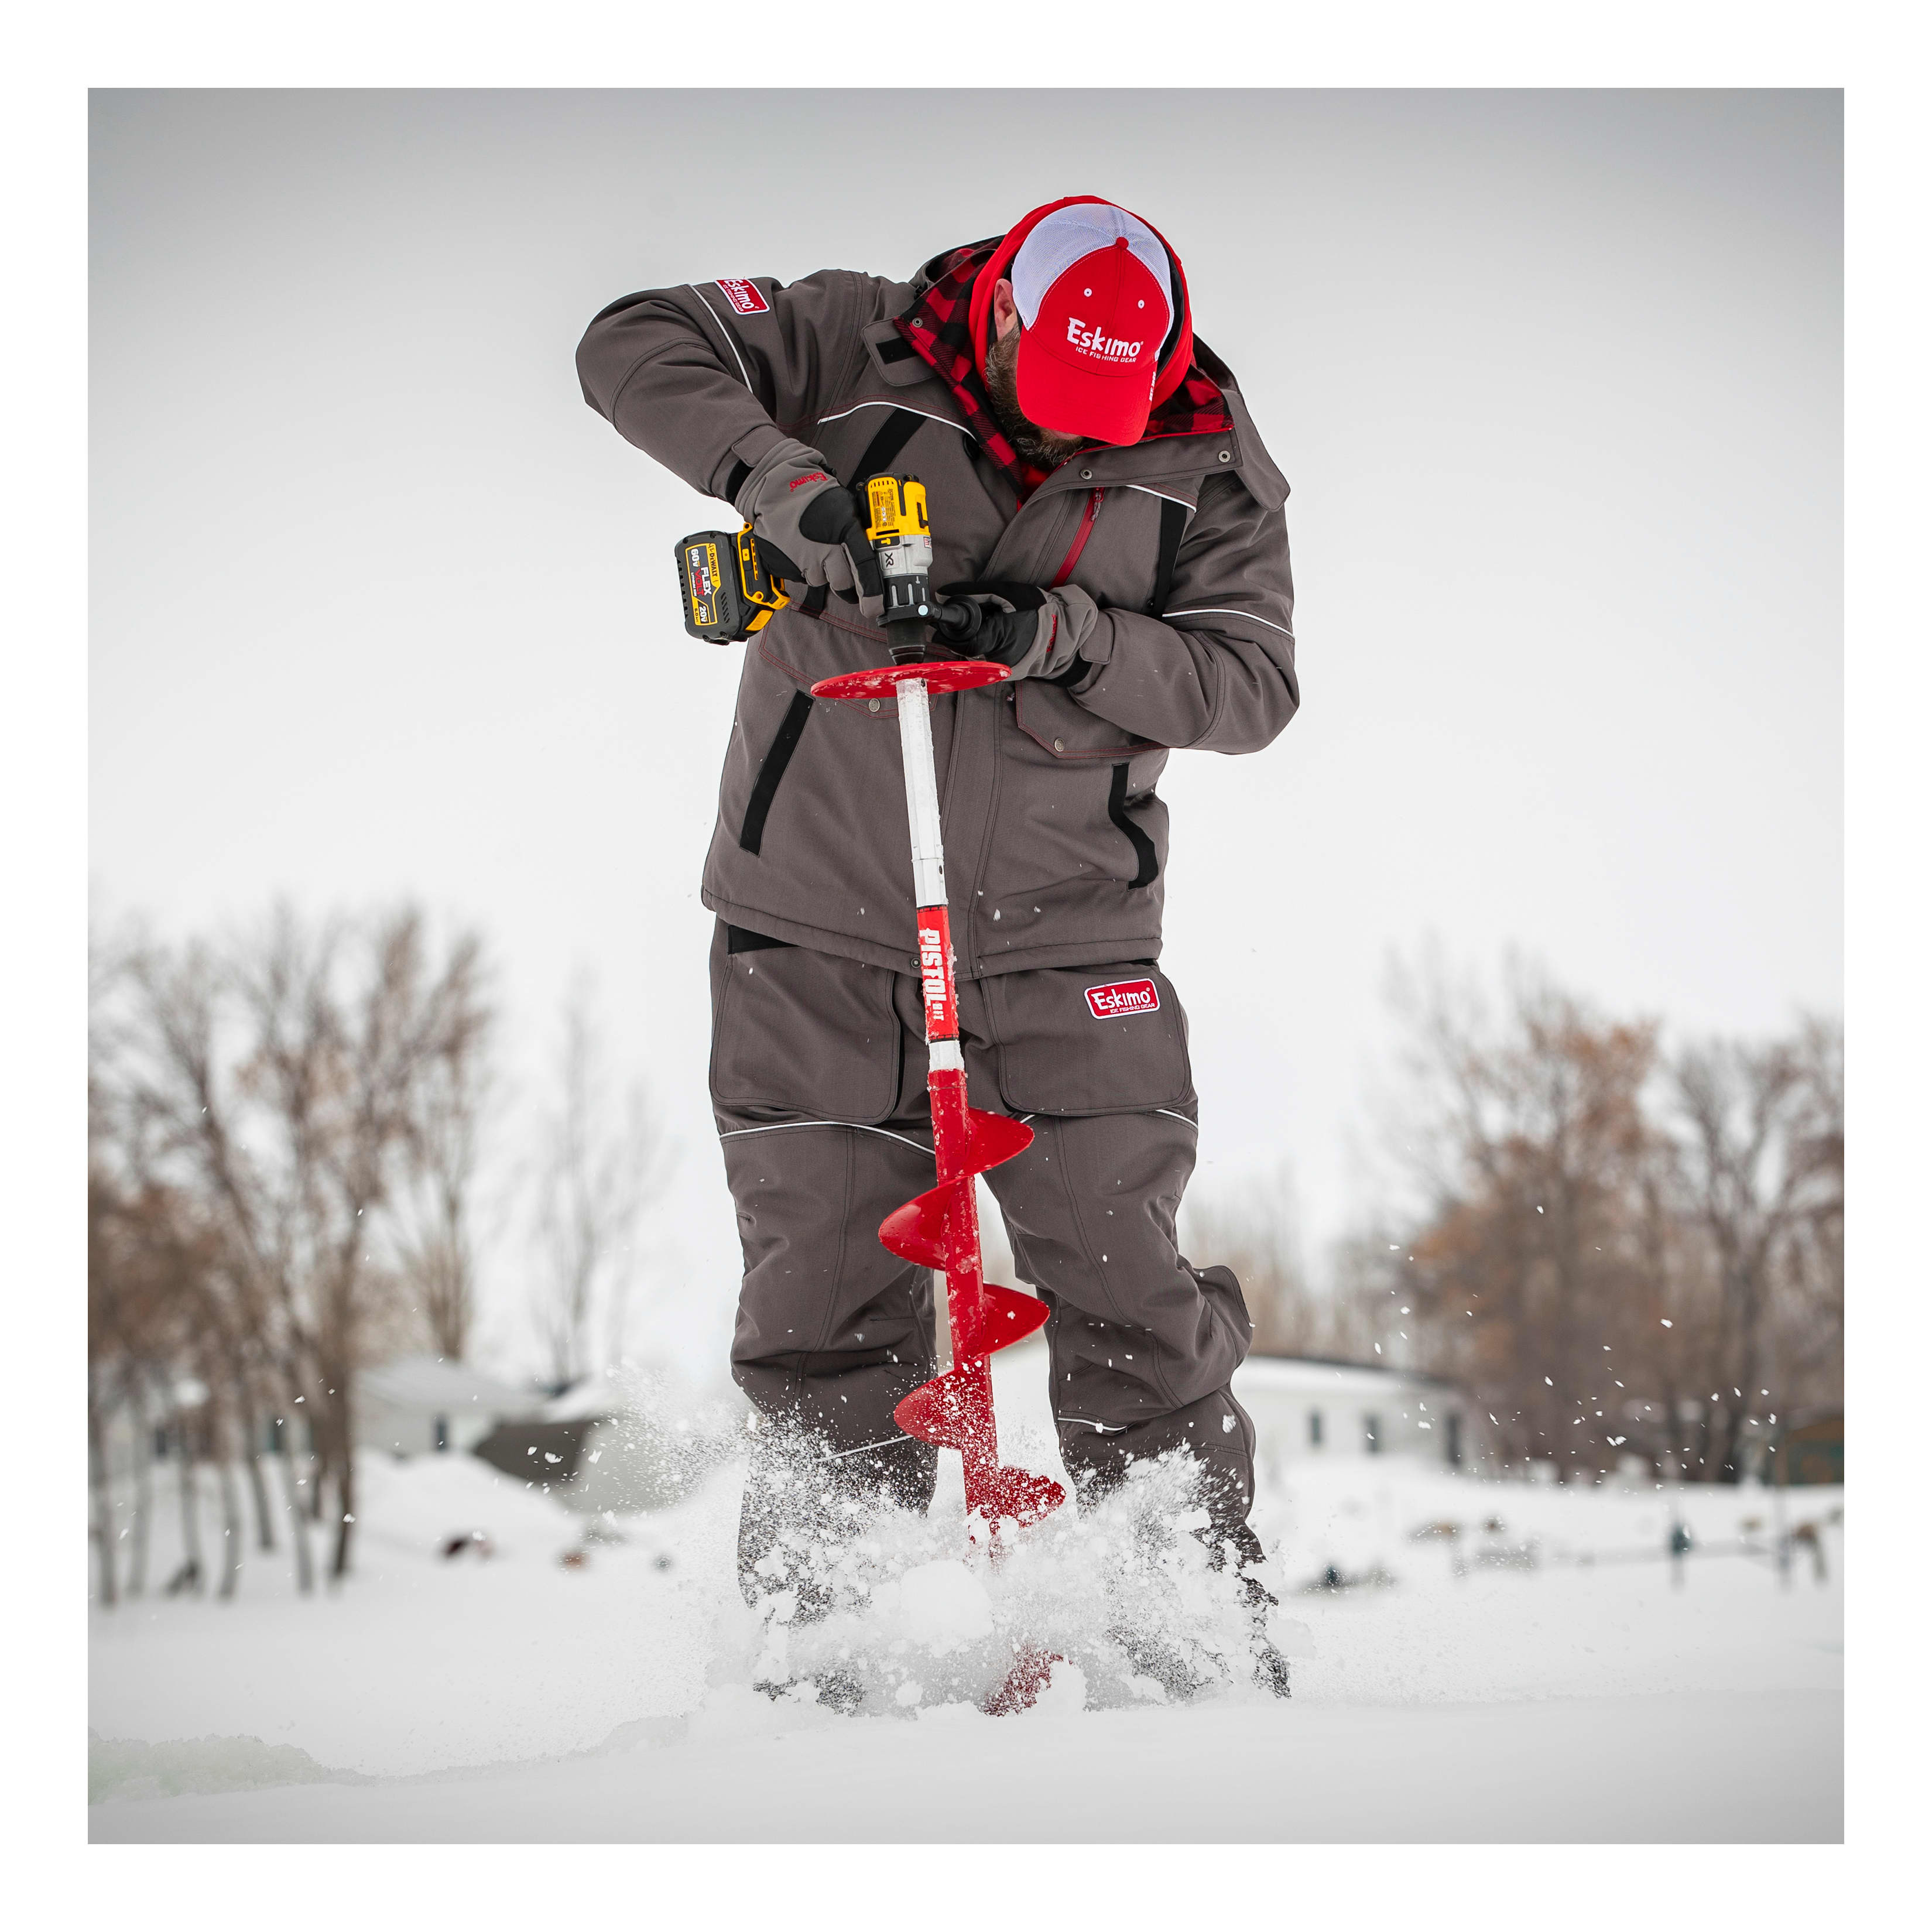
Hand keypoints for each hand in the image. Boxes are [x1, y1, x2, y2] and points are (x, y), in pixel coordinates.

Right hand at [736, 440, 883, 618]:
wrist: (774, 485)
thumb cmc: (812, 491)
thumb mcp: (844, 505)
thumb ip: (857, 530)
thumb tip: (871, 549)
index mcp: (844, 531)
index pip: (864, 570)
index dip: (872, 594)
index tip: (875, 609)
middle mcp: (824, 549)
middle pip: (842, 584)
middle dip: (845, 584)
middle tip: (842, 572)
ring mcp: (802, 559)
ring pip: (820, 580)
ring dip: (821, 571)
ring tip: (814, 548)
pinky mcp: (784, 565)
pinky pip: (800, 576)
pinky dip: (803, 567)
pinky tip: (800, 548)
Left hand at [931, 581, 1098, 680]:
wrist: (1063, 629)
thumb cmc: (1037, 608)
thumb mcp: (1005, 592)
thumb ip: (973, 593)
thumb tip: (943, 594)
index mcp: (998, 638)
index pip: (961, 639)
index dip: (948, 630)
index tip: (938, 622)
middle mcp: (998, 659)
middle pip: (964, 648)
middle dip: (962, 633)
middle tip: (969, 619)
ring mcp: (1002, 670)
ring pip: (973, 655)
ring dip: (972, 640)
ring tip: (988, 626)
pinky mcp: (1005, 674)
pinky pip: (985, 661)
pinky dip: (984, 648)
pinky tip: (995, 637)